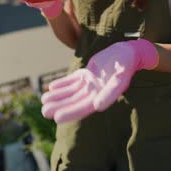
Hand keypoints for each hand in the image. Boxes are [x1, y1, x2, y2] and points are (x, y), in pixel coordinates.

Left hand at [41, 39, 158, 122]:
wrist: (127, 53)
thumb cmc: (125, 65)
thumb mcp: (120, 78)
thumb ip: (110, 93)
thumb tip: (97, 107)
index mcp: (102, 96)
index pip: (84, 107)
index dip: (71, 112)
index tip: (57, 118)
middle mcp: (95, 92)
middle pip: (75, 101)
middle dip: (59, 106)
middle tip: (44, 112)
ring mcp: (90, 83)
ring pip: (71, 92)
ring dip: (57, 96)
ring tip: (43, 101)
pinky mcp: (87, 74)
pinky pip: (72, 80)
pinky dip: (62, 84)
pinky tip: (51, 87)